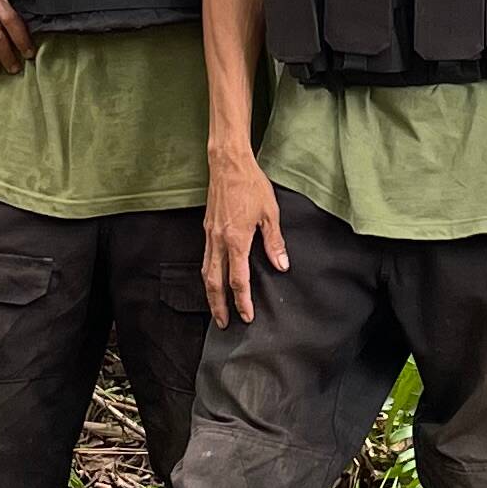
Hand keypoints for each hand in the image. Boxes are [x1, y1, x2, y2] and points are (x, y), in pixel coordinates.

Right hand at [204, 148, 288, 323]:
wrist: (228, 164)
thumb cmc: (251, 185)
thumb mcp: (270, 213)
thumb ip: (274, 242)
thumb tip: (281, 266)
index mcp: (236, 240)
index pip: (238, 280)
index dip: (242, 301)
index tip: (247, 315)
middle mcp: (218, 241)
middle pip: (215, 282)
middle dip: (219, 306)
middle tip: (223, 324)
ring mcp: (210, 235)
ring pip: (206, 272)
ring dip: (210, 293)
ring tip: (216, 308)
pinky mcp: (207, 228)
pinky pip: (205, 258)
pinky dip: (208, 275)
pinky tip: (213, 279)